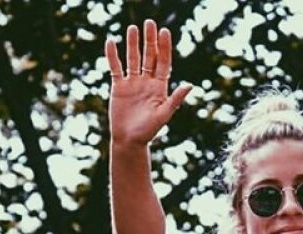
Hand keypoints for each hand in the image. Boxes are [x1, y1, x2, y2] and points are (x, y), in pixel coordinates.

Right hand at [105, 19, 192, 146]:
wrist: (129, 141)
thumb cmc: (148, 132)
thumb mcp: (164, 115)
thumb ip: (175, 99)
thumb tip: (190, 85)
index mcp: (160, 86)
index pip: (163, 61)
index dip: (164, 47)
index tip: (164, 31)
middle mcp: (147, 81)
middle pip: (149, 56)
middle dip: (149, 40)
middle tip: (149, 23)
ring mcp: (132, 83)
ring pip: (133, 59)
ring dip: (133, 44)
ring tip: (132, 28)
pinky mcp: (119, 87)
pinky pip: (115, 68)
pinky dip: (113, 56)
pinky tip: (111, 43)